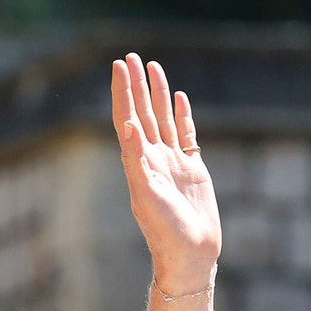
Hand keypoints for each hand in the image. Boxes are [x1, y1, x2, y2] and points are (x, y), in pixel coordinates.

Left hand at [112, 53, 220, 293]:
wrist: (189, 254)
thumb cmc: (165, 230)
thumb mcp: (147, 196)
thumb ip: (137, 161)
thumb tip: (129, 127)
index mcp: (137, 162)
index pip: (126, 119)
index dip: (122, 93)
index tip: (118, 66)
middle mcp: (151, 158)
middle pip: (141, 112)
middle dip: (135, 85)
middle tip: (130, 56)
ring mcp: (172, 162)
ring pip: (163, 118)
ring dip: (156, 93)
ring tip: (152, 67)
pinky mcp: (192, 169)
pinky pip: (185, 134)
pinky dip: (181, 115)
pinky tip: (178, 98)